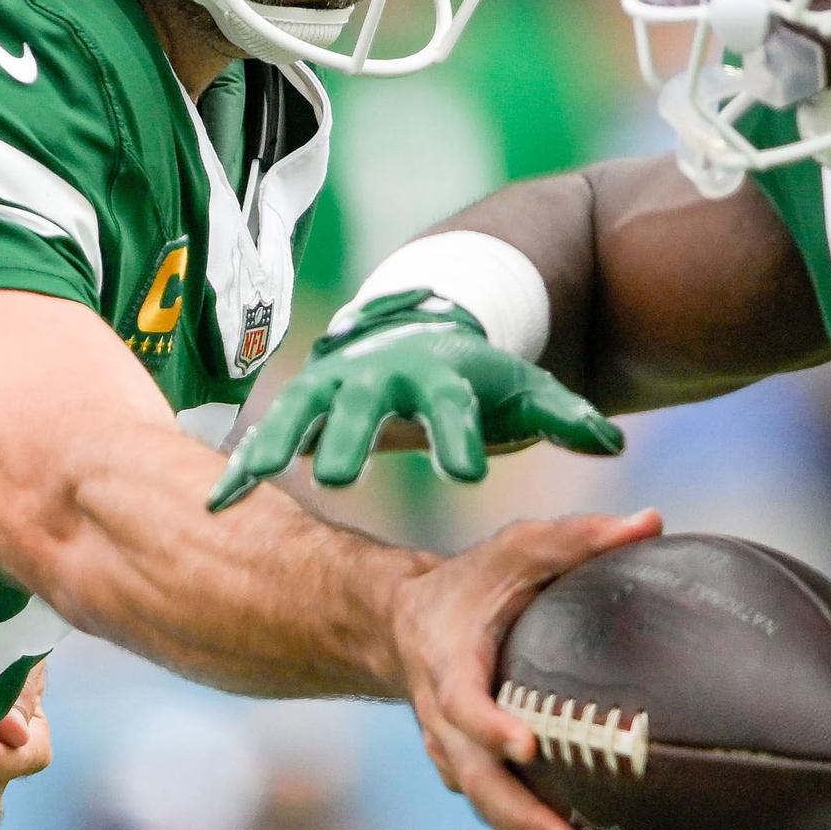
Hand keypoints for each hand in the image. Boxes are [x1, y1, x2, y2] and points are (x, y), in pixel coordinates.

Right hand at [209, 297, 622, 510]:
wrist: (424, 327)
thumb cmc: (481, 375)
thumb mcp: (526, 389)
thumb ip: (566, 417)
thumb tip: (614, 441)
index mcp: (445, 376)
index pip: (453, 408)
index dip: (457, 437)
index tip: (461, 472)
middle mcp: (383, 376)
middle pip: (364, 406)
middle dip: (348, 437)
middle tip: (333, 478)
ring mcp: (337, 383)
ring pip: (303, 412)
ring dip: (278, 443)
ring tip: (255, 476)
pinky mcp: (304, 400)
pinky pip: (266, 433)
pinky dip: (242, 464)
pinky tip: (215, 502)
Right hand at [390, 507, 660, 829]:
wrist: (400, 623)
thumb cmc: (472, 582)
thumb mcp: (517, 548)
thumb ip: (578, 536)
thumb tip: (651, 520)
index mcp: (449, 665)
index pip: (463, 702)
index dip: (489, 726)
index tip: (526, 744)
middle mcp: (445, 722)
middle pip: (479, 782)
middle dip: (523, 819)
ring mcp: (454, 755)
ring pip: (491, 811)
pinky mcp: (472, 773)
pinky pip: (502, 814)